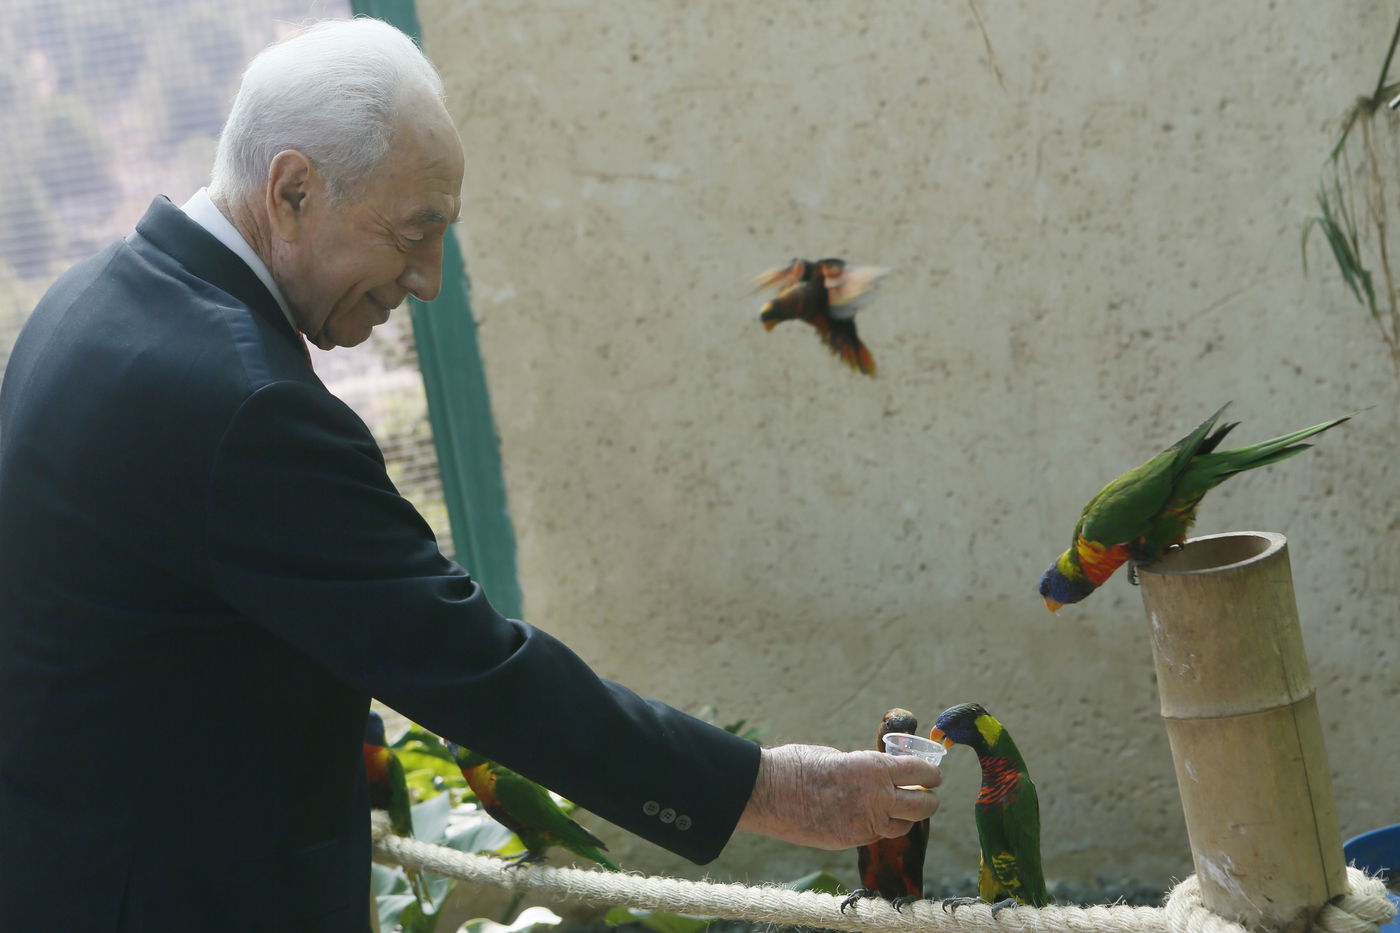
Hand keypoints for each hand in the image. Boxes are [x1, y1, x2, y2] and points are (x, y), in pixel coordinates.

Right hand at [734, 743, 940, 849]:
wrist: (768, 793)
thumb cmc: (798, 766)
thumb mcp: (838, 757)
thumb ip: (863, 769)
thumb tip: (876, 777)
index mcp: (874, 768)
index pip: (921, 773)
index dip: (932, 775)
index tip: (933, 776)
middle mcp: (877, 798)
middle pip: (923, 806)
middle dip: (930, 800)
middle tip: (927, 796)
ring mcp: (865, 824)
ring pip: (903, 827)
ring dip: (906, 818)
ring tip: (900, 810)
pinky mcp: (851, 840)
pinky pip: (876, 836)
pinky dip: (879, 828)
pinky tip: (870, 819)